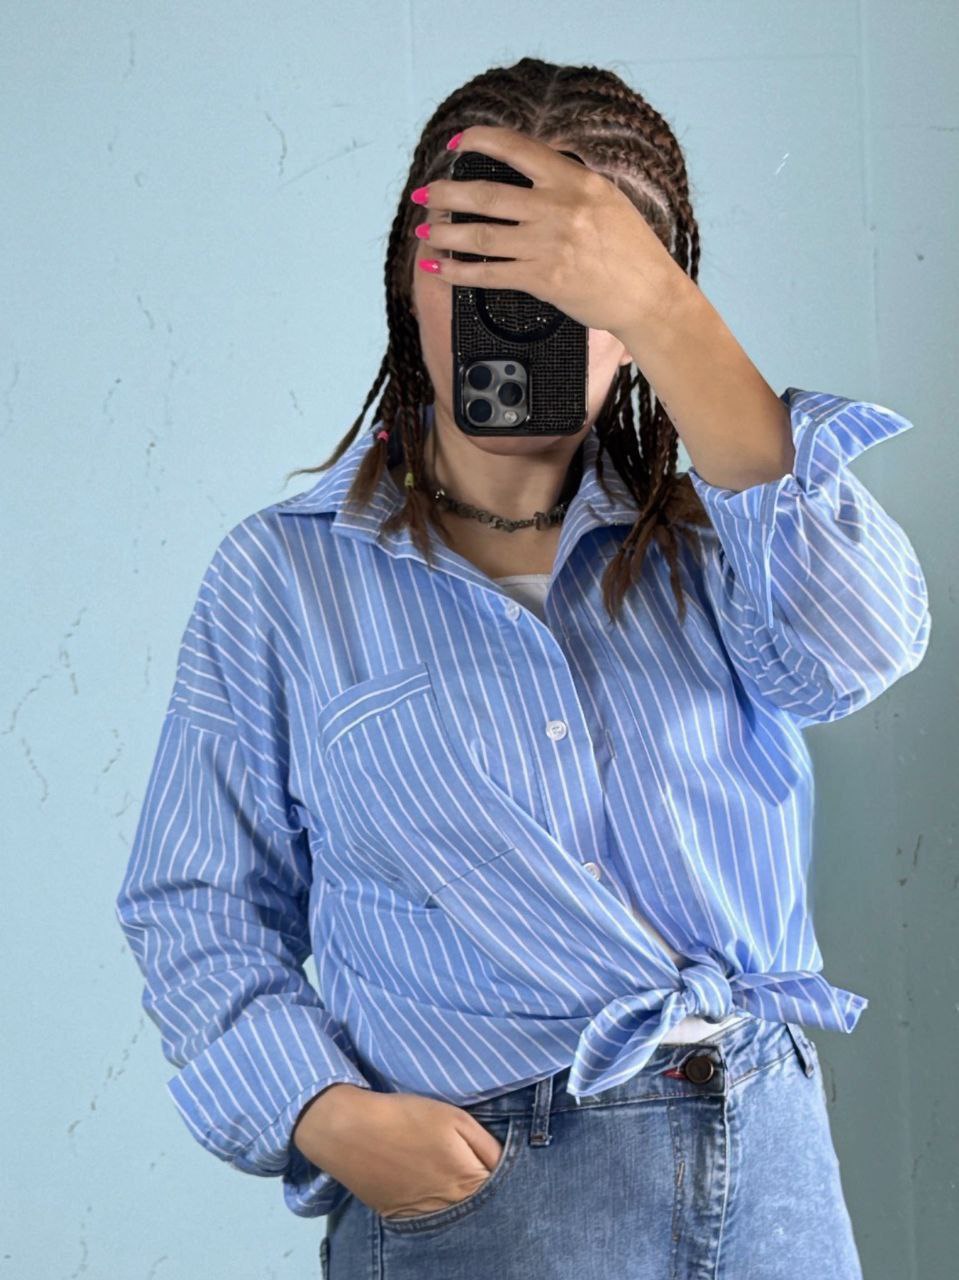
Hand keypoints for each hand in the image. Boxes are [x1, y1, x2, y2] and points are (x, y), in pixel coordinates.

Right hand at [294, 1085, 504, 1219]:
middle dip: (486, 1193)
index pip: (502, 1191)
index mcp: (468, 1183)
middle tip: (475, 1168)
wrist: (352, 1132)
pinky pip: (430, 1220)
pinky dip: (437, 1207)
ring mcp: (424, 1219)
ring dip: (462, 1203)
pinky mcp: (401, 1218)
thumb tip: (506, 1166)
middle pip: (481, 1208)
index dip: (505, 1177)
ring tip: (450, 1176)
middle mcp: (450, 1209)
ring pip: (457, 1217)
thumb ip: (487, 1146)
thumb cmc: (407, 1118)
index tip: (496, 1163)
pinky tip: (429, 1186)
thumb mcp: (456, 1119)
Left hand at [411, 123, 685, 339]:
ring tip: (424, 230)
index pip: (516, 148)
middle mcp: (558, 208)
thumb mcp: (606, 199)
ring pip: (481, 234)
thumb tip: (531, 168)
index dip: (479, 141)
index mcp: (574, 180)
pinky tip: (440, 269)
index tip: (456, 144)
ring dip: (445, 232)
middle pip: (486, 194)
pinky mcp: (542, 280)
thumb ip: (568, 183)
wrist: (648, 295)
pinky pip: (489, 274)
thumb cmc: (631, 250)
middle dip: (446, 192)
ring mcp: (547, 245)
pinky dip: (459, 272)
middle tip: (424, 192)